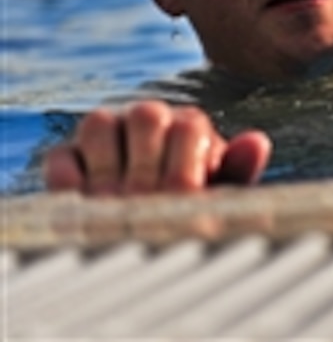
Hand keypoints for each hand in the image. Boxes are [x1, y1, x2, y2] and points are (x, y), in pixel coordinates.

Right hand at [43, 100, 271, 195]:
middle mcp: (148, 122)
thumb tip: (257, 141)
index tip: (184, 195)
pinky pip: (60, 156)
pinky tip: (86, 202)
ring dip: (107, 163)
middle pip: (145, 114)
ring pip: (98, 122)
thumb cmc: (198, 209)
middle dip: (148, 161)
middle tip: (148, 197)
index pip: (188, 125)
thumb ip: (239, 168)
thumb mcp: (223, 194)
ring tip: (118, 198)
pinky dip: (68, 177)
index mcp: (190, 127)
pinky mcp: (69, 160)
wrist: (158, 232)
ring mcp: (106, 137)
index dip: (186, 162)